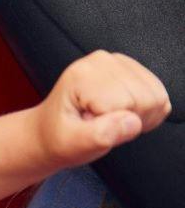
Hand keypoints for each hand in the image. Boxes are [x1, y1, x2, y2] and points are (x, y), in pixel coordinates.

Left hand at [36, 50, 171, 167]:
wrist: (49, 132)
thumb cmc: (59, 138)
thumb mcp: (72, 145)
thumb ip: (100, 135)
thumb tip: (131, 122)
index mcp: (83, 75)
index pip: (131, 104)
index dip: (117, 125)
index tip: (91, 125)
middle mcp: (101, 61)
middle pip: (148, 98)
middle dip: (130, 120)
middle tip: (100, 124)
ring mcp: (117, 61)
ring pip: (157, 96)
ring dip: (138, 116)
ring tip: (107, 119)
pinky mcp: (129, 68)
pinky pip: (157, 94)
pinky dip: (144, 111)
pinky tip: (119, 112)